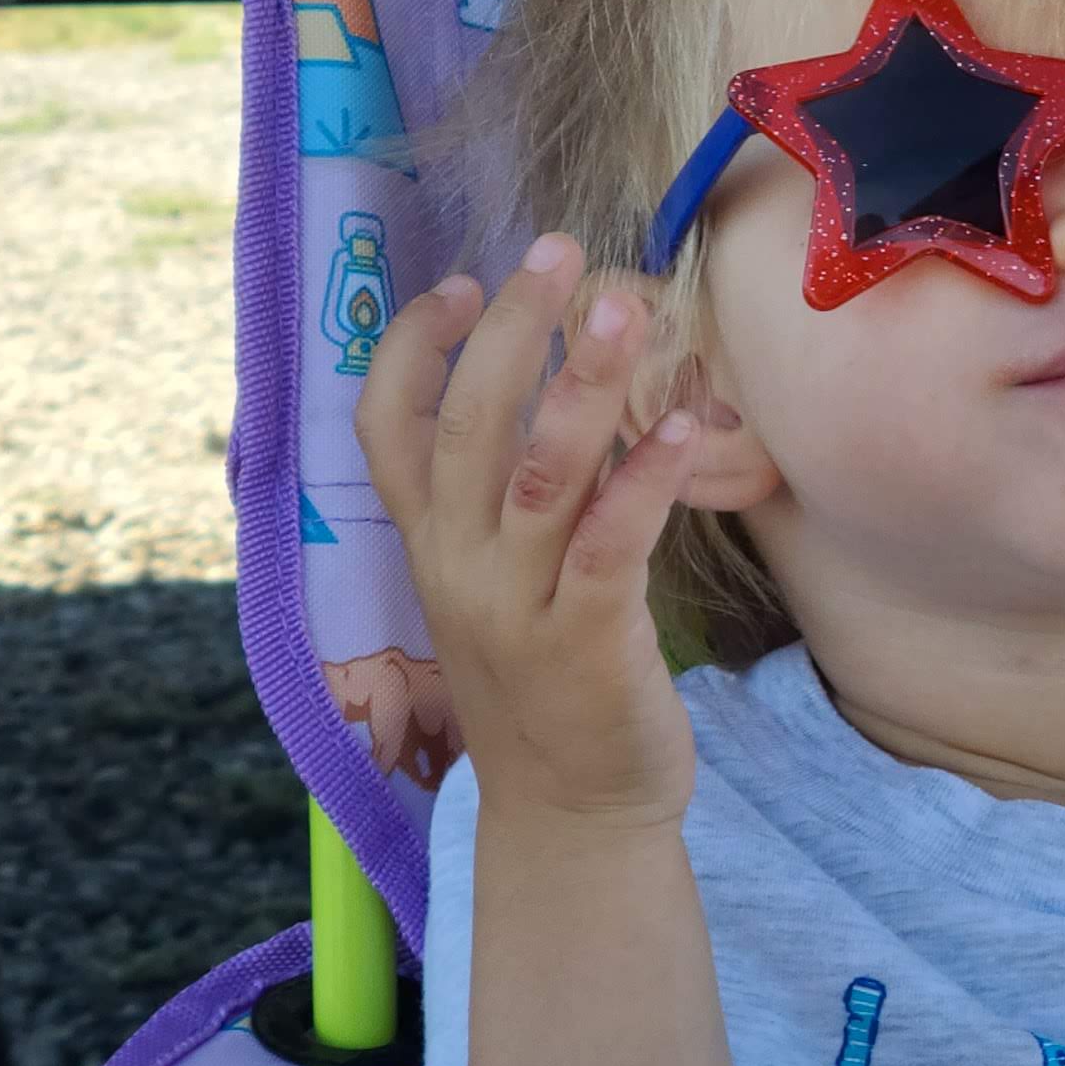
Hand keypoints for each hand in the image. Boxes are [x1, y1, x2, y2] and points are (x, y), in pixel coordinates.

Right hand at [355, 235, 703, 834]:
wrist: (573, 814)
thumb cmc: (548, 683)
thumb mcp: (499, 586)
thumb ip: (506, 500)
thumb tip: (552, 389)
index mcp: (429, 545)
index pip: (382, 426)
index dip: (410, 346)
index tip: (460, 283)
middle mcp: (458, 567)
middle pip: (466, 425)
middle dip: (509, 330)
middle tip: (556, 251)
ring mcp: (517, 606)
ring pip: (539, 472)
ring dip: (581, 383)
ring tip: (622, 305)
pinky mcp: (587, 641)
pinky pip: (611, 543)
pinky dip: (644, 478)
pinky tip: (682, 425)